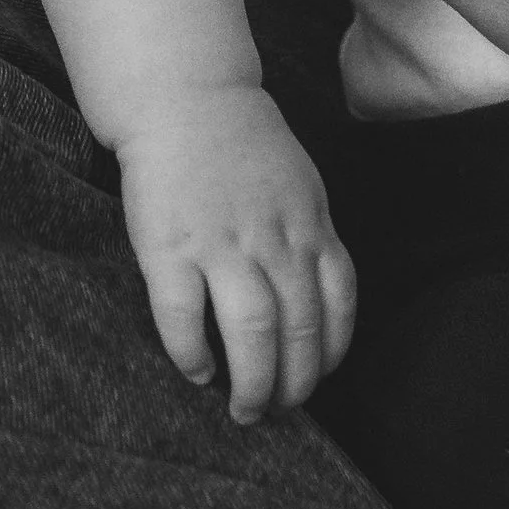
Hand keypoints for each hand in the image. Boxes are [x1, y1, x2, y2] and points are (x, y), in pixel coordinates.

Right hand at [115, 83, 355, 421]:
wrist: (186, 97)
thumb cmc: (242, 146)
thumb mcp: (299, 185)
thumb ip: (310, 238)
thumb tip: (318, 303)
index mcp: (309, 223)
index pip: (338, 304)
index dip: (330, 354)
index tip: (316, 379)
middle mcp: (274, 238)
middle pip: (299, 329)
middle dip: (293, 384)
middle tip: (277, 410)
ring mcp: (222, 243)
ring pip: (253, 332)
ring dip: (252, 383)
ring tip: (244, 409)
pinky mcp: (170, 248)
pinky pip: (185, 318)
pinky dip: (193, 355)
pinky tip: (198, 371)